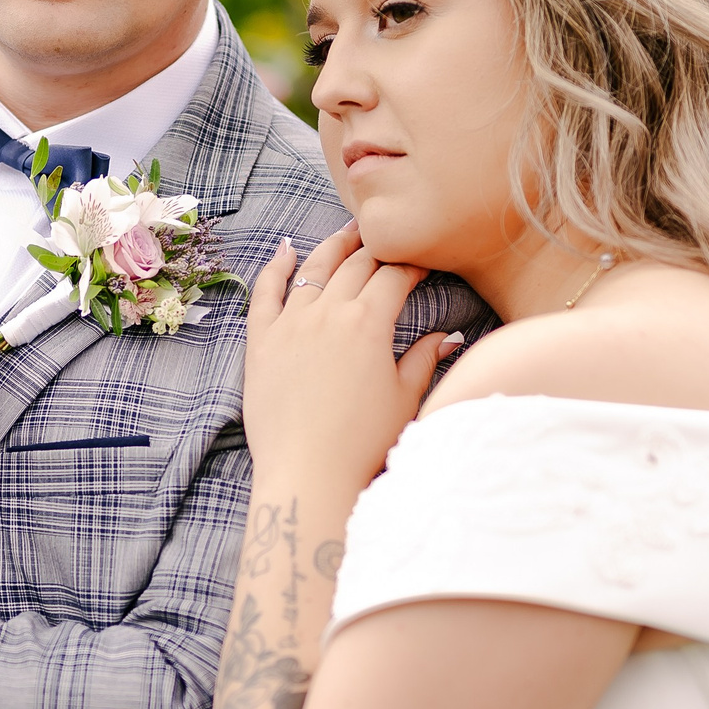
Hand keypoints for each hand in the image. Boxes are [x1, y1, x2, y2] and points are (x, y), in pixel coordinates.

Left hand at [243, 224, 449, 505]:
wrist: (308, 474)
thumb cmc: (363, 444)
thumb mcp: (405, 399)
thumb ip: (424, 359)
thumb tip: (448, 336)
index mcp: (369, 322)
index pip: (394, 276)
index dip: (412, 265)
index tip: (423, 263)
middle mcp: (328, 312)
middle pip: (355, 265)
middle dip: (376, 249)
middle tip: (388, 241)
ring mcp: (290, 322)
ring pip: (313, 268)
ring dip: (333, 247)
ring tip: (348, 235)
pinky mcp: (261, 340)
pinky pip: (264, 292)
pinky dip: (275, 266)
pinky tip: (285, 250)